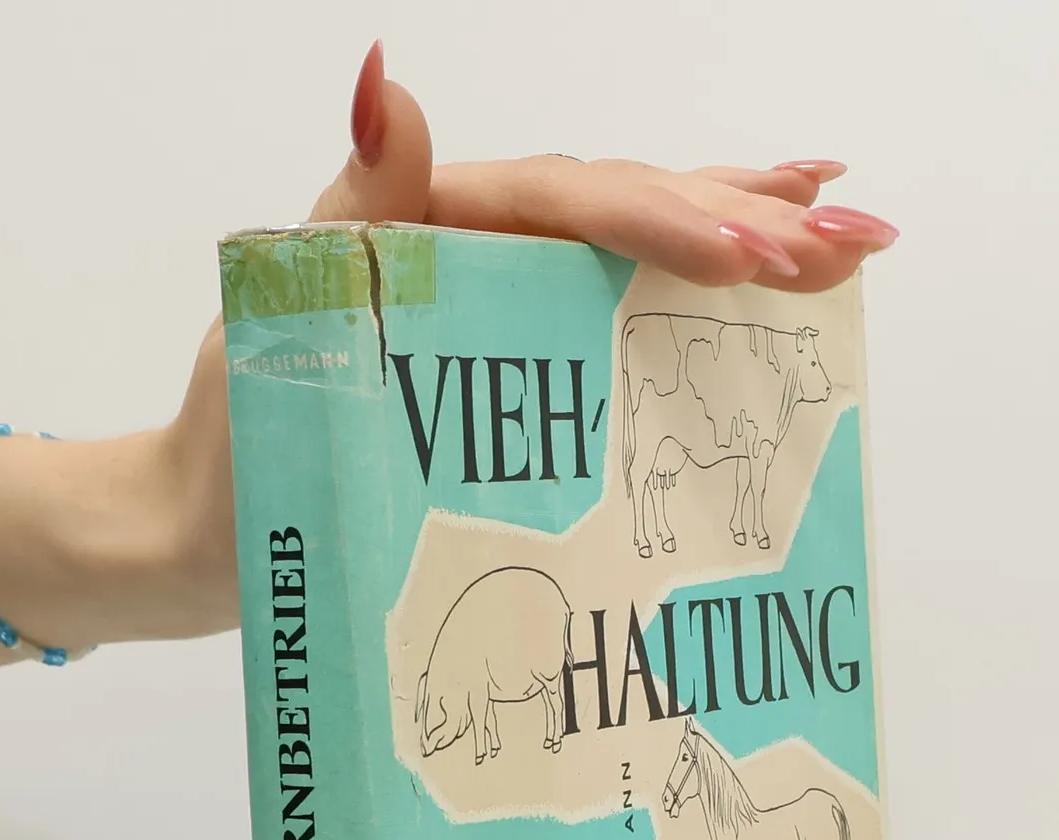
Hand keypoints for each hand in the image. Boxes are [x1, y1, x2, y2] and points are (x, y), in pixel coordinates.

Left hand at [152, 43, 897, 640]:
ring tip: (842, 238)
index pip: (570, 202)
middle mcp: (478, 251)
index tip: (750, 256)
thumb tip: (388, 83)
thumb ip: (356, 206)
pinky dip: (689, 296)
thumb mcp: (286, 316)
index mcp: (435, 227)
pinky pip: (613, 314)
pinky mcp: (514, 365)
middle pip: (627, 209)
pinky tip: (758, 289)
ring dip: (743, 238)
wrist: (209, 536)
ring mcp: (500, 306)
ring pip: (636, 252)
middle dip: (743, 221)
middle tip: (849, 243)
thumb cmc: (242, 440)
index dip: (665, 221)